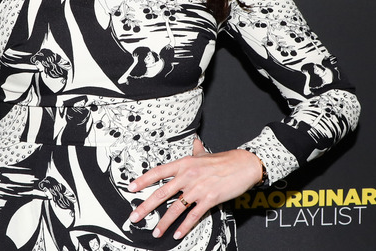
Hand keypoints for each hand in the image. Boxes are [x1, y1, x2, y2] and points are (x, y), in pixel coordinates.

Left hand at [127, 138, 262, 238]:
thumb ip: (197, 151)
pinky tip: (177, 234)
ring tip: (155, 231)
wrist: (244, 165)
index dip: (143, 180)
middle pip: (161, 193)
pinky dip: (184, 226)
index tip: (131, 188)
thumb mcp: (205, 154)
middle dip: (145, 207)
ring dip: (163, 222)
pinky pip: (193, 216)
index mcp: (184, 164)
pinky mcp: (209, 199)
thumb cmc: (225, 160)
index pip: (158, 172)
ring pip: (175, 208)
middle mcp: (188, 176)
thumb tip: (194, 143)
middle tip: (134, 216)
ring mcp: (198, 188)